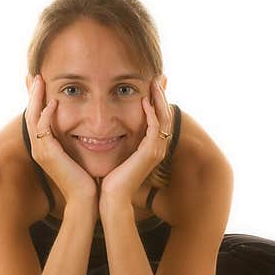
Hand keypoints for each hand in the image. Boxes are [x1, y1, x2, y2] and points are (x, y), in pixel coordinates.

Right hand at [25, 74, 99, 210]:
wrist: (86, 199)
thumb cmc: (86, 178)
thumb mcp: (79, 154)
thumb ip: (76, 140)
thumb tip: (86, 127)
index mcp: (45, 147)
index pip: (36, 117)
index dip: (36, 99)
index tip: (40, 82)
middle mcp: (39, 148)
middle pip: (29, 113)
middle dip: (31, 93)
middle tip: (33, 75)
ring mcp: (40, 151)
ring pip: (32, 117)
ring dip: (35, 98)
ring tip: (39, 81)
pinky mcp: (47, 154)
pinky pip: (42, 128)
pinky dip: (46, 114)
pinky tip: (53, 102)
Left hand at [99, 76, 171, 212]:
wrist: (111, 198)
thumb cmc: (110, 179)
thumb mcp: (117, 154)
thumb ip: (119, 141)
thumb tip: (109, 128)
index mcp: (151, 148)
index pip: (159, 119)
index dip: (157, 101)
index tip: (151, 84)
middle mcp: (157, 148)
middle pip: (165, 115)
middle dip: (162, 95)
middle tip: (158, 77)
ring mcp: (155, 151)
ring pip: (163, 118)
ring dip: (159, 99)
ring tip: (154, 83)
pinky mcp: (149, 153)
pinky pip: (155, 128)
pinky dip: (151, 113)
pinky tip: (144, 101)